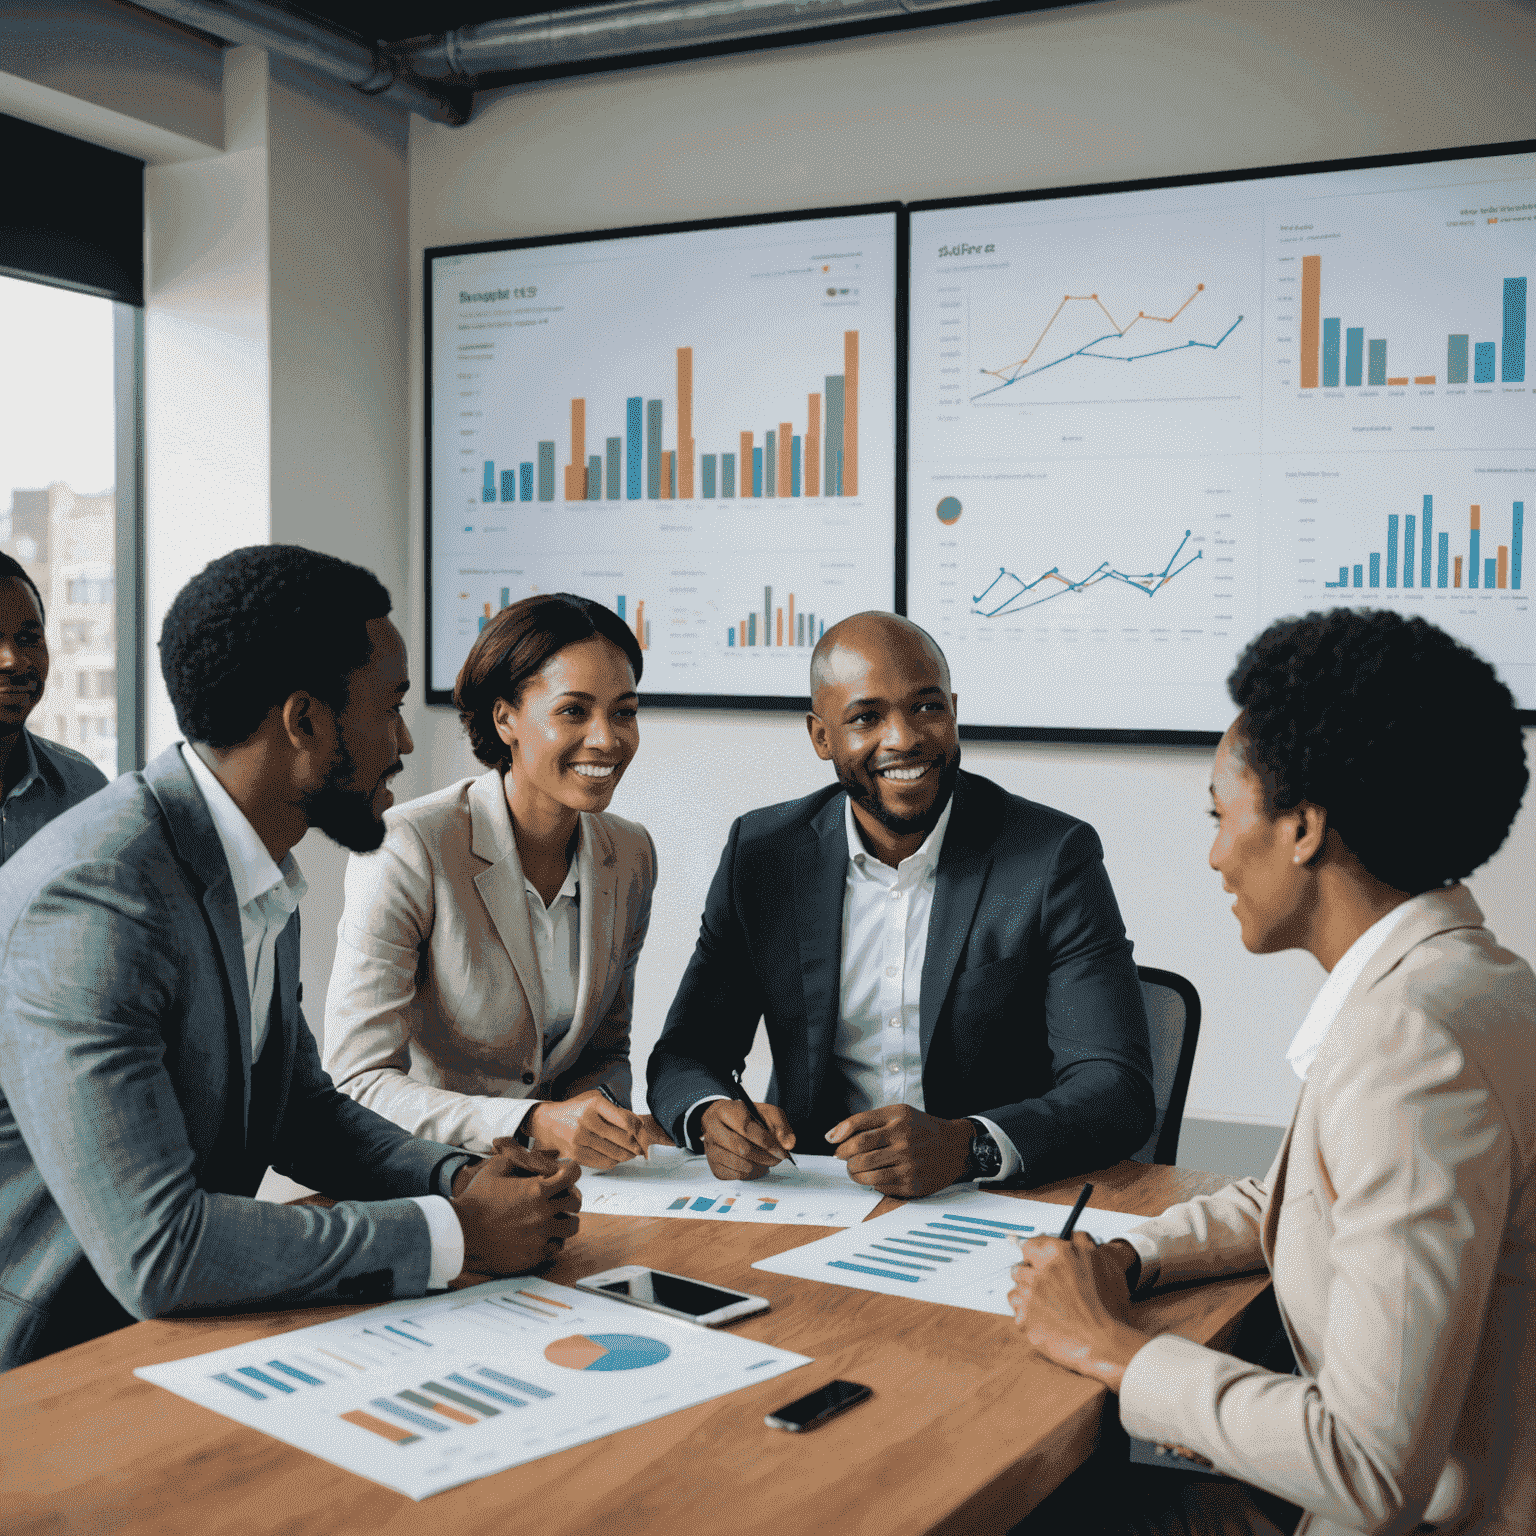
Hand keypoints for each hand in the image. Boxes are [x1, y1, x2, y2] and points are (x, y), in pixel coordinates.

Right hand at [449, 1143, 580, 1278]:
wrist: (460, 1234)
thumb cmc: (476, 1199)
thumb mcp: (496, 1168)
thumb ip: (519, 1158)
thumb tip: (534, 1154)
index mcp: (537, 1190)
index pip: (573, 1174)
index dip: (570, 1170)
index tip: (564, 1173)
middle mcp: (544, 1214)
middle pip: (575, 1202)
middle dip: (568, 1196)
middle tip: (557, 1197)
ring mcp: (541, 1236)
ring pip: (572, 1226)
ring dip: (564, 1219)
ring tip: (552, 1217)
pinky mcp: (535, 1255)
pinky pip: (557, 1246)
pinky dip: (553, 1239)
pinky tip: (541, 1234)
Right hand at [525, 1091, 673, 1168]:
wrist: (548, 1122)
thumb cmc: (576, 1109)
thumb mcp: (594, 1100)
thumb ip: (615, 1110)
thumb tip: (638, 1125)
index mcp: (594, 1104)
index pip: (624, 1119)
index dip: (638, 1128)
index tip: (642, 1132)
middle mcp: (586, 1121)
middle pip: (622, 1139)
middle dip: (636, 1145)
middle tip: (642, 1148)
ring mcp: (580, 1139)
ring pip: (615, 1153)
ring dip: (627, 1156)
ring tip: (632, 1154)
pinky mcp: (576, 1154)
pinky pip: (603, 1162)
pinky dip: (614, 1162)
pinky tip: (617, 1158)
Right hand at [699, 1099, 795, 1179]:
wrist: (725, 1120)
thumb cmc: (746, 1116)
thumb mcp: (766, 1112)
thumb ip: (780, 1125)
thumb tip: (787, 1143)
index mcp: (725, 1110)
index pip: (746, 1128)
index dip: (766, 1142)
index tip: (781, 1150)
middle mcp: (713, 1129)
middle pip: (741, 1148)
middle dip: (765, 1156)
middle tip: (776, 1158)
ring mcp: (710, 1148)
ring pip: (738, 1164)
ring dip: (758, 1166)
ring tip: (766, 1161)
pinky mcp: (713, 1164)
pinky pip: (734, 1175)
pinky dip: (749, 1174)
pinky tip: (755, 1166)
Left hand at [824, 1105, 970, 1198]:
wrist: (956, 1147)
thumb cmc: (922, 1128)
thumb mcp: (898, 1113)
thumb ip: (866, 1120)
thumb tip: (833, 1136)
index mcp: (898, 1120)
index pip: (858, 1128)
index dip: (839, 1135)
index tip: (832, 1141)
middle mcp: (904, 1142)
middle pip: (858, 1153)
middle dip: (845, 1157)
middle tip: (844, 1157)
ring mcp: (909, 1165)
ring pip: (866, 1174)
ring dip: (854, 1172)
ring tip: (855, 1168)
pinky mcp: (912, 1185)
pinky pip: (880, 1187)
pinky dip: (871, 1182)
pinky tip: (874, 1175)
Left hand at [1007, 1231, 1150, 1391]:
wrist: (1102, 1342)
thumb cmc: (1104, 1303)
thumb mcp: (1098, 1263)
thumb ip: (1081, 1241)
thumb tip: (1071, 1233)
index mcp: (1054, 1255)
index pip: (1028, 1246)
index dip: (1033, 1256)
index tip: (1037, 1263)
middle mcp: (1038, 1272)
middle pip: (1018, 1269)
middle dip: (1029, 1278)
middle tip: (1045, 1289)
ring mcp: (1029, 1297)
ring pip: (1016, 1291)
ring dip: (1027, 1298)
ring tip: (1048, 1308)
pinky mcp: (1024, 1319)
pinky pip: (1017, 1313)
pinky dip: (1027, 1316)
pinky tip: (1045, 1320)